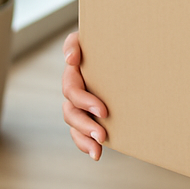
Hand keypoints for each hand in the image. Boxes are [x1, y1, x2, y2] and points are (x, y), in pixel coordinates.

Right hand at [61, 30, 107, 159]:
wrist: (119, 41)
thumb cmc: (105, 37)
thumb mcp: (90, 36)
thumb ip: (75, 42)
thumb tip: (70, 58)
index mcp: (74, 72)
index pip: (71, 90)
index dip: (84, 101)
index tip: (103, 111)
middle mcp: (74, 89)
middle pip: (70, 112)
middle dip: (85, 125)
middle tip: (102, 134)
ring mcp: (80, 102)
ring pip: (74, 124)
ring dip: (84, 138)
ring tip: (98, 149)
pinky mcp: (89, 112)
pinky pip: (79, 132)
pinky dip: (85, 144)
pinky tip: (96, 153)